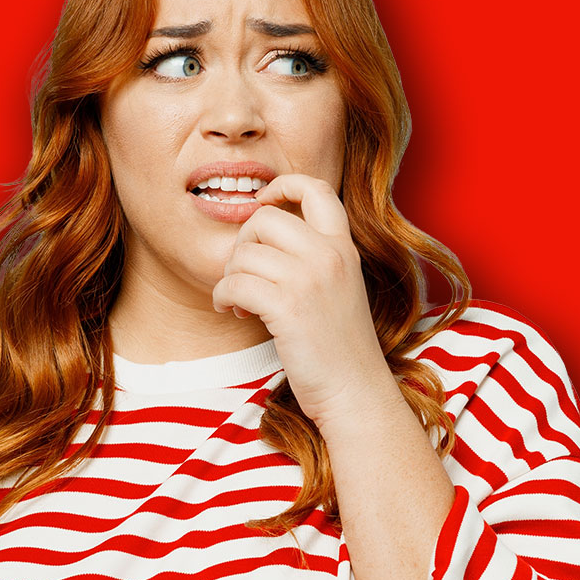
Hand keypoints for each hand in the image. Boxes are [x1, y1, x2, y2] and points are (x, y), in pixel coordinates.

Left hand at [212, 174, 393, 429]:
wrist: (356, 393)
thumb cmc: (340, 348)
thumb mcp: (340, 289)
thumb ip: (314, 258)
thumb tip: (262, 237)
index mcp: (344, 247)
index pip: (316, 189)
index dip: (282, 186)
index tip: (263, 203)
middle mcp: (330, 256)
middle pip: (264, 219)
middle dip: (243, 245)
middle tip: (245, 274)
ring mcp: (310, 280)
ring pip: (243, 254)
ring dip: (230, 277)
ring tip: (239, 301)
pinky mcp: (288, 308)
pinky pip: (235, 283)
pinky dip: (224, 297)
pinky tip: (234, 312)